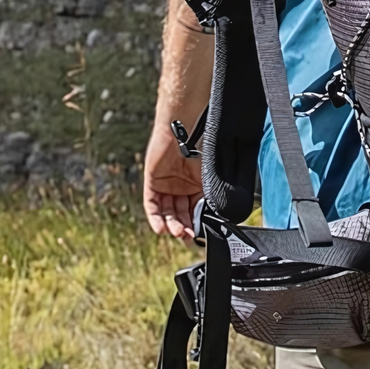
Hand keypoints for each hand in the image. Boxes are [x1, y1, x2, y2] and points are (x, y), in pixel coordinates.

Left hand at [143, 119, 204, 238]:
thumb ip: (209, 195)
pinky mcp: (152, 183)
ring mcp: (165, 186)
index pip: (194, 211)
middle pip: (180, 213)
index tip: (197, 235)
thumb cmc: (198, 148)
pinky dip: (155, 217)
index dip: (195, 223)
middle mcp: (180, 188)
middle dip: (182, 226)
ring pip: (166, 212)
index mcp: (195, 187)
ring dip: (170, 224)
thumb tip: (216, 216)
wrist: (181, 132)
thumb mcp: (208, 176)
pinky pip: (152, 205)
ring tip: (176, 232)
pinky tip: (161, 228)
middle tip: (186, 236)